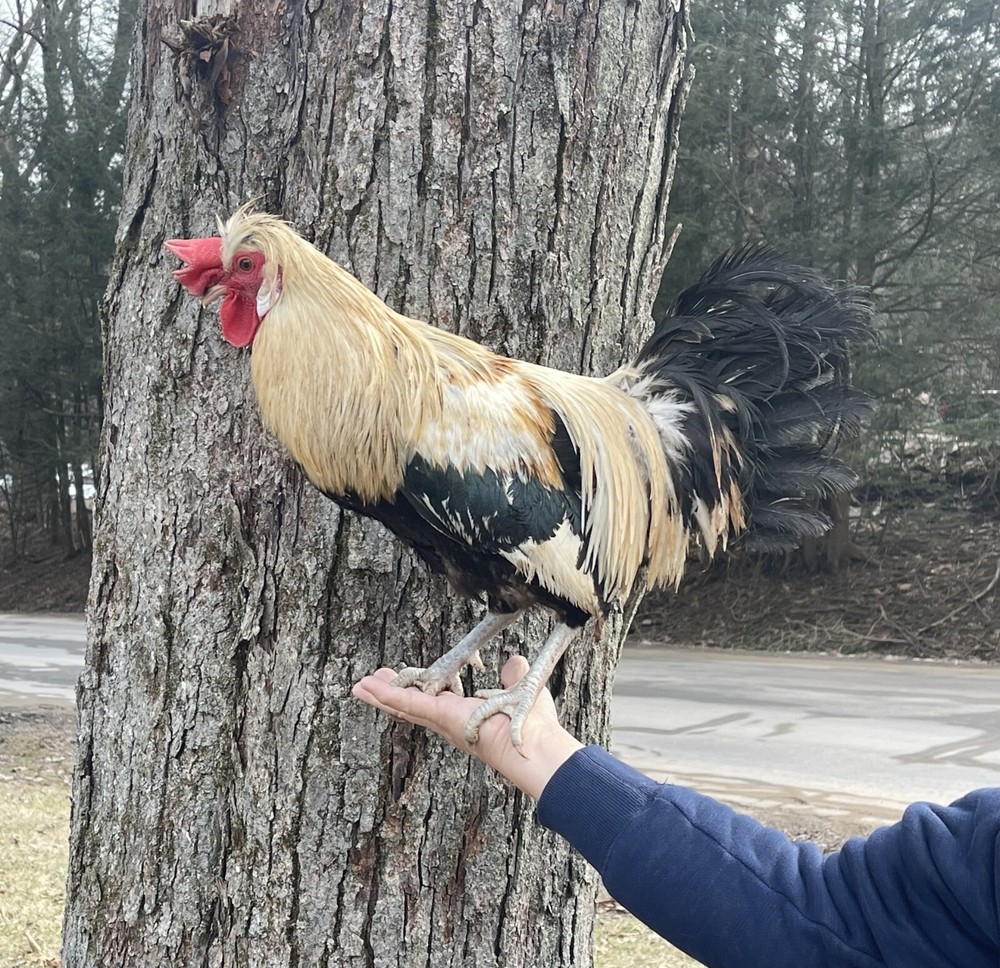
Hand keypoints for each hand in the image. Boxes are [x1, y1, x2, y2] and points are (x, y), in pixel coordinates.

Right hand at [352, 655, 582, 798]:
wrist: (533, 746)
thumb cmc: (532, 727)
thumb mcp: (521, 690)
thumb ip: (514, 676)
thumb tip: (513, 660)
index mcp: (466, 717)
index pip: (436, 704)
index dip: (419, 694)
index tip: (407, 682)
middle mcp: (450, 723)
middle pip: (412, 708)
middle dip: (391, 696)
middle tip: (369, 686)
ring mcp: (442, 721)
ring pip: (405, 706)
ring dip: (381, 695)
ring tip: (359, 686)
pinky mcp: (440, 715)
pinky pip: (408, 703)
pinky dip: (387, 694)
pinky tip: (368, 687)